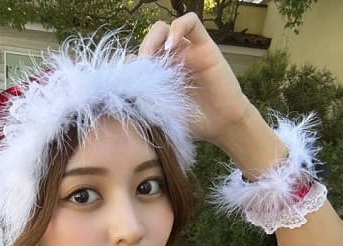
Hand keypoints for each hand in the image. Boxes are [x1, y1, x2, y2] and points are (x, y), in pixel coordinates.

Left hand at [138, 13, 252, 144]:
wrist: (221, 125)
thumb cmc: (192, 123)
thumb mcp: (161, 114)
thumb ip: (144, 102)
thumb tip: (121, 93)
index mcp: (159, 75)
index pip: (138, 57)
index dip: (130, 65)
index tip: (127, 82)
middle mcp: (173, 60)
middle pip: (149, 41)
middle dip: (140, 51)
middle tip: (139, 70)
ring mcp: (188, 51)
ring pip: (165, 28)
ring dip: (153, 39)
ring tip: (151, 58)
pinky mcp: (205, 46)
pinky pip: (191, 23)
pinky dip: (177, 27)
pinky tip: (171, 46)